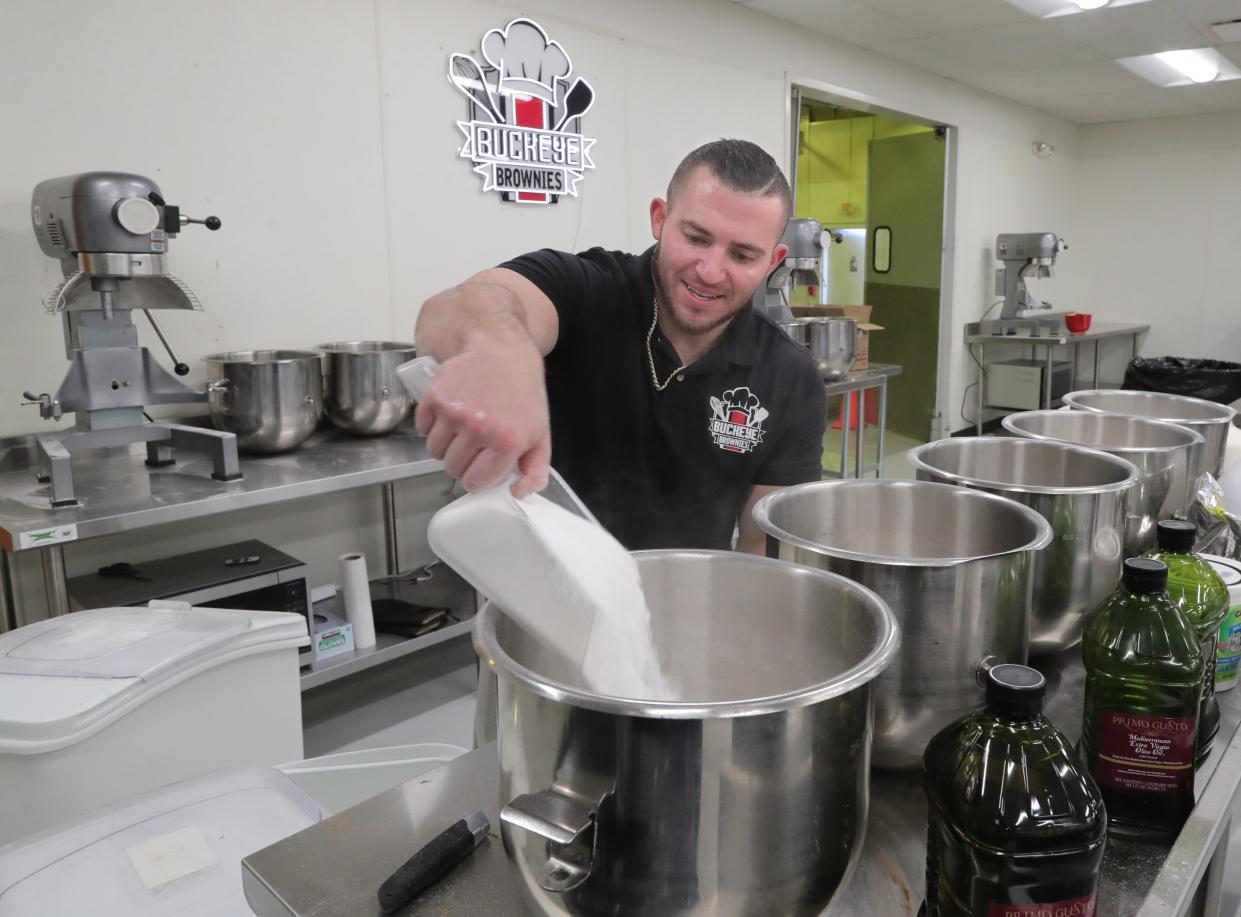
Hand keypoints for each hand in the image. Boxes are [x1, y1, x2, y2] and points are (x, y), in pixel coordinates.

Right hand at [414, 339, 549, 496]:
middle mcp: (479, 428)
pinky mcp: (435, 395)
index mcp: (507, 442)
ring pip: (434, 451)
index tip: (480, 467)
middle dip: (461, 462)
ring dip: (444, 445)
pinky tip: (449, 414)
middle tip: (473, 444)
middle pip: (452, 468)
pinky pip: (422, 428)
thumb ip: (535, 471)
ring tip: (461, 428)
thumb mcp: (540, 434)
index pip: (474, 482)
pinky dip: (431, 425)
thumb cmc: (523, 395)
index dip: (476, 478)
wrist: (502, 352)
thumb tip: (518, 494)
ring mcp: (455, 412)